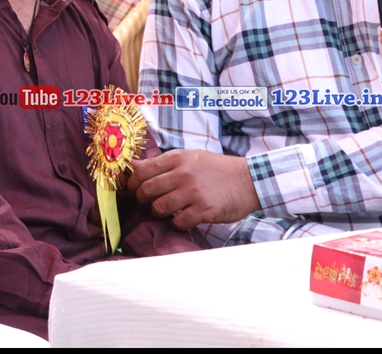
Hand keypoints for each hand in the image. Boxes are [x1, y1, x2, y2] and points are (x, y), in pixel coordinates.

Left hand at [127, 149, 259, 229]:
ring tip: (168, 210)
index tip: (135, 189)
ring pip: (159, 208)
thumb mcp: (189, 158)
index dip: (133, 183)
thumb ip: (161, 162)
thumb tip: (133, 165)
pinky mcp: (204, 210)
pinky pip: (178, 222)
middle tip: (149, 202)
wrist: (248, 180)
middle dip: (143, 199)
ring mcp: (193, 192)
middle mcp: (183, 174)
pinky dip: (177, 223)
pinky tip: (183, 218)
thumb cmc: (216, 169)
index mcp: (177, 158)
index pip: (142, 171)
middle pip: (147, 190)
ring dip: (159, 212)